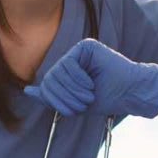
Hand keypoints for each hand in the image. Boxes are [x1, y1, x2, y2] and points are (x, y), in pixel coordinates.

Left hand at [24, 39, 157, 118]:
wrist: (130, 93)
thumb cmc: (108, 98)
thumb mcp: (75, 102)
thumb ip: (52, 97)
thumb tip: (28, 91)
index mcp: (69, 71)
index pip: (48, 84)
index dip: (55, 100)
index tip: (73, 110)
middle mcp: (72, 58)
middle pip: (50, 77)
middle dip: (64, 97)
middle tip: (82, 104)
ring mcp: (80, 51)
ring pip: (57, 71)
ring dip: (72, 90)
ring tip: (89, 95)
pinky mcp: (87, 47)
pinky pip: (68, 63)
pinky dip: (77, 79)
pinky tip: (91, 83)